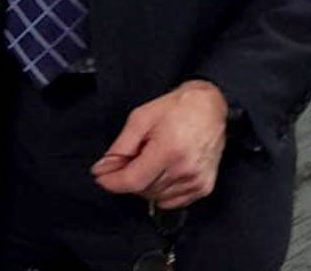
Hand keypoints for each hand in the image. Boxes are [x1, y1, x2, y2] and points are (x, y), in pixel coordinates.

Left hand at [91, 80, 227, 209]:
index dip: (113, 182)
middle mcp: (185, 169)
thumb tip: (103, 167)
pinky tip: (160, 172)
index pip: (134, 180)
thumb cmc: (176, 109)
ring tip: (148, 160)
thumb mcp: (140, 118)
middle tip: (126, 160)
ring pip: (156, 197)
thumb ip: (120, 146)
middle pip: (143, 190)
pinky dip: (160, 191)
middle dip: (128, 177)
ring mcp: (197, 181)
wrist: (209, 108)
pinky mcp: (204, 188)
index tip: (100, 177)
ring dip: (144, 184)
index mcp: (168, 150)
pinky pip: (173, 202)